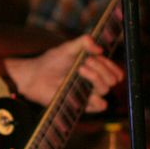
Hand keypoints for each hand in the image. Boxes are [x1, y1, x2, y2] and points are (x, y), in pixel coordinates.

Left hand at [4, 34, 122, 112]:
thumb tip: (100, 49)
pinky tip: (81, 86)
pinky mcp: (82, 104)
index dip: (110, 64)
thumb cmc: (51, 62)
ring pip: (106, 90)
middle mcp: (94, 81)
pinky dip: (95, 98)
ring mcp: (88, 93)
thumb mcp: (68, 48)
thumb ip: (83, 42)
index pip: (114, 70)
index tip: (96, 56)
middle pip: (112, 79)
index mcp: (94, 68)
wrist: (35, 76)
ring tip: (80, 69)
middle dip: (102, 68)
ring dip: (96, 78)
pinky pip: (100, 106)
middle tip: (86, 61)